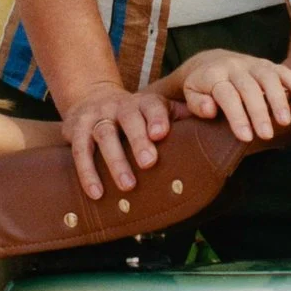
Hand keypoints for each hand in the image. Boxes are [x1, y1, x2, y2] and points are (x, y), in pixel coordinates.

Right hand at [59, 81, 171, 197]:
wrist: (91, 98)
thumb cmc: (135, 115)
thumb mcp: (157, 110)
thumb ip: (180, 117)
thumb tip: (214, 120)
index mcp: (143, 102)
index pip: (152, 105)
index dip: (157, 118)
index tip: (162, 134)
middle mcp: (119, 105)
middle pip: (128, 119)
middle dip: (138, 140)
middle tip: (149, 163)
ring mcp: (97, 116)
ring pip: (104, 135)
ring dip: (115, 161)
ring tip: (128, 186)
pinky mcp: (76, 128)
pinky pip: (80, 150)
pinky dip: (87, 172)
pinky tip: (96, 193)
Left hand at [177, 50, 290, 141]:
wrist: (212, 60)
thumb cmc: (202, 87)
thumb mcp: (190, 94)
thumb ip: (196, 103)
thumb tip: (210, 110)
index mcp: (213, 75)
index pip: (226, 94)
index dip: (236, 115)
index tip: (245, 137)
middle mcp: (234, 67)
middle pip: (249, 87)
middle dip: (259, 112)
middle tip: (266, 134)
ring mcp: (253, 64)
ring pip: (268, 78)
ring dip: (278, 99)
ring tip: (284, 121)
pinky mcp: (267, 64)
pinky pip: (284, 71)